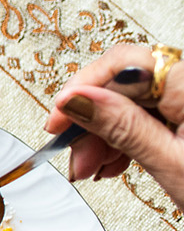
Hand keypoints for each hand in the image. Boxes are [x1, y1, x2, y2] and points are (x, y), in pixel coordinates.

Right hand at [44, 42, 183, 203]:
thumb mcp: (174, 166)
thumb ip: (123, 128)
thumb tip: (77, 100)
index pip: (122, 63)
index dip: (82, 87)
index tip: (59, 118)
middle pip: (126, 83)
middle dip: (92, 119)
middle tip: (72, 152)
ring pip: (135, 101)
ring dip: (107, 133)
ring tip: (93, 167)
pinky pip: (153, 115)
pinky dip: (129, 138)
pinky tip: (116, 162)